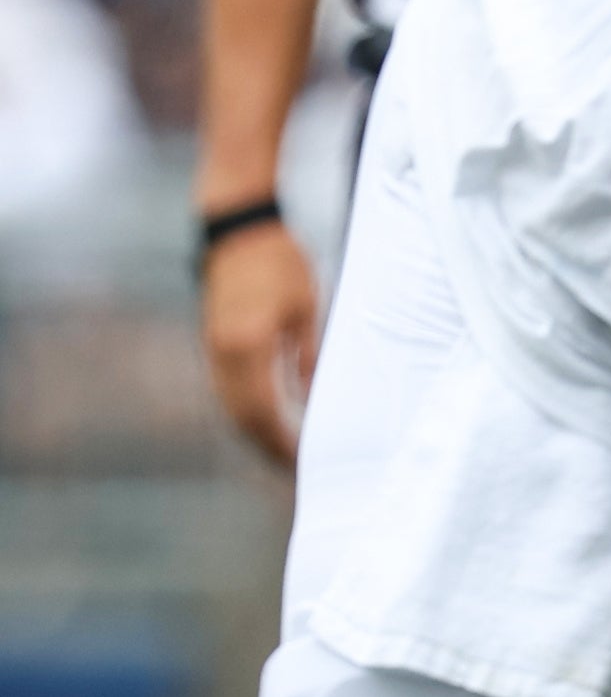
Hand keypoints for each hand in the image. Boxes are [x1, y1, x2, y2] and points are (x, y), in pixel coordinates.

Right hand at [201, 218, 317, 465]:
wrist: (238, 231)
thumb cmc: (280, 262)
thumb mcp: (306, 306)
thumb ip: (307, 354)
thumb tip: (310, 396)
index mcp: (247, 347)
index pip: (262, 410)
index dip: (280, 439)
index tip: (301, 458)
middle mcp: (223, 355)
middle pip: (241, 417)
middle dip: (266, 444)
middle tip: (293, 465)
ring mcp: (213, 350)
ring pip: (230, 407)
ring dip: (254, 431)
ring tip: (282, 450)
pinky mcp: (213, 343)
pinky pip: (227, 390)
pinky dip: (245, 410)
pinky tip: (266, 418)